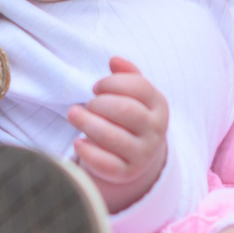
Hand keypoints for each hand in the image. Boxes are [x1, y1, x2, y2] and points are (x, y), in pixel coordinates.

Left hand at [67, 58, 168, 212]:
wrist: (138, 155)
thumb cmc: (129, 116)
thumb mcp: (135, 95)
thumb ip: (126, 75)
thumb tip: (114, 60)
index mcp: (160, 106)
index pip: (139, 87)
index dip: (112, 83)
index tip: (97, 87)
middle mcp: (156, 131)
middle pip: (125, 110)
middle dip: (99, 103)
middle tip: (88, 104)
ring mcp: (142, 154)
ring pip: (112, 136)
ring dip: (86, 123)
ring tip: (73, 115)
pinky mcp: (126, 172)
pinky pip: (104, 162)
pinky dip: (87, 150)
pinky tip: (78, 141)